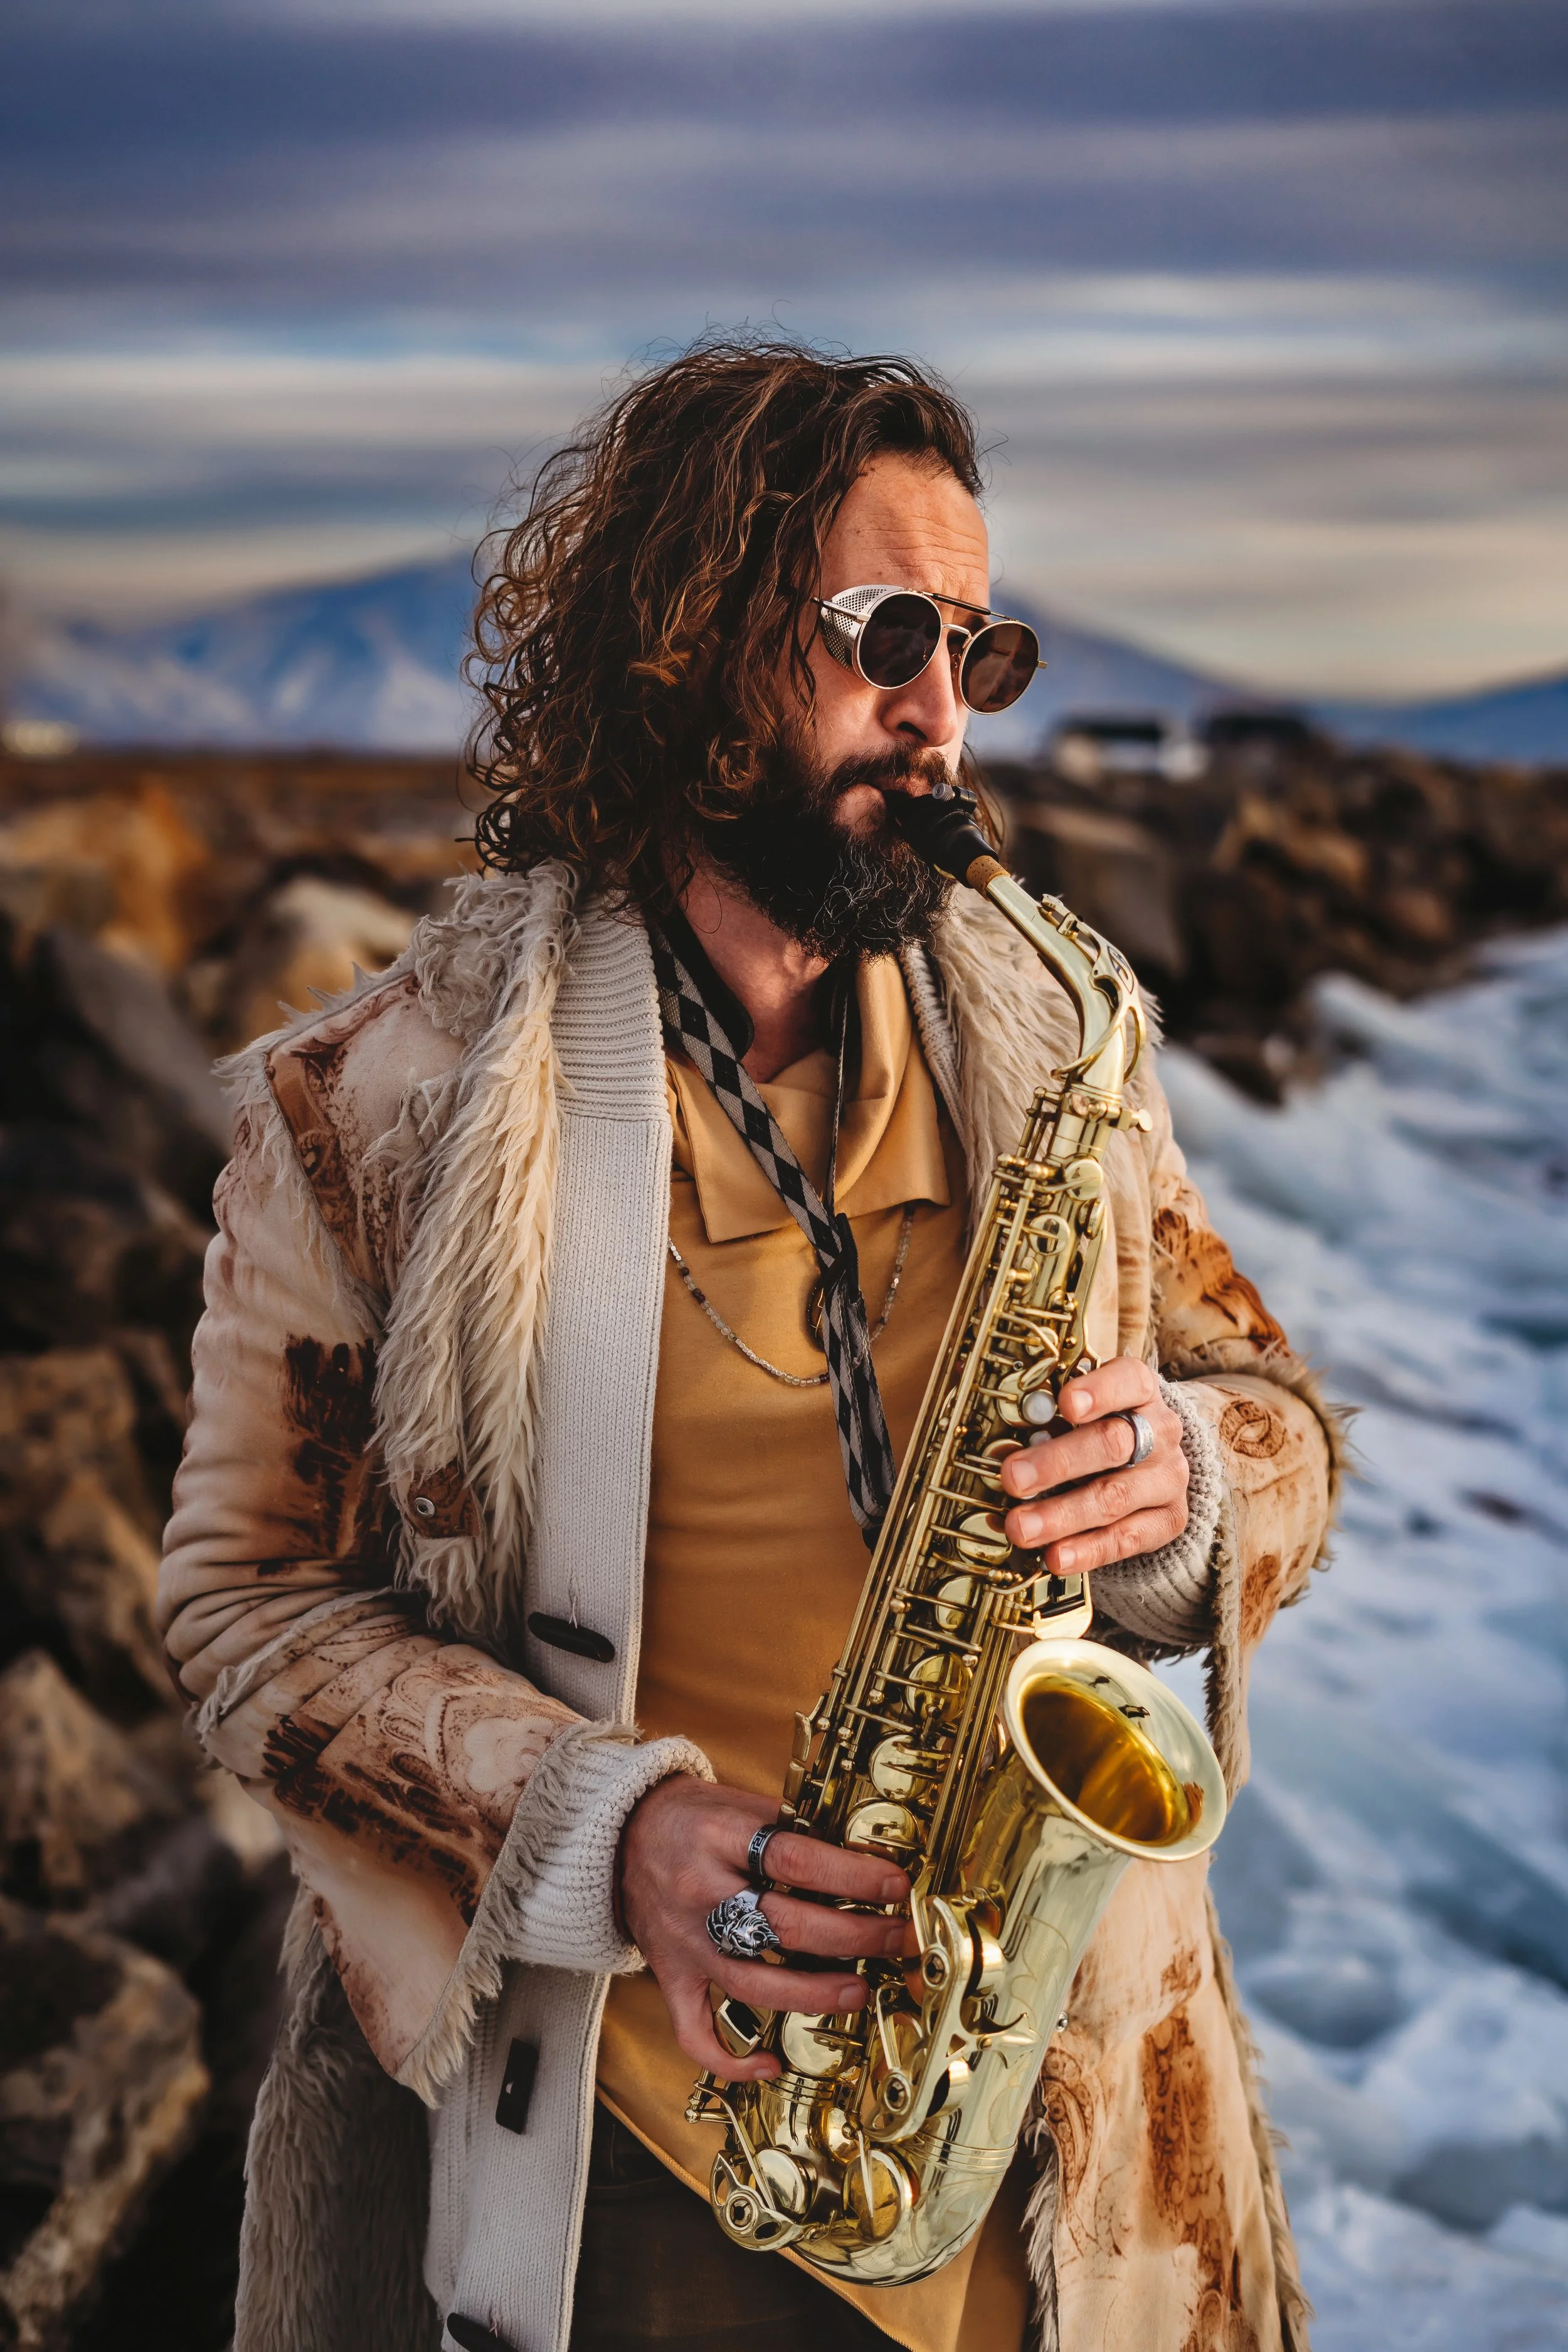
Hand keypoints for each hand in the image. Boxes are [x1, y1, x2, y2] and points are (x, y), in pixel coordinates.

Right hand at [617, 1776, 908, 2083]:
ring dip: (813, 1994)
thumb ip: (792, 1829)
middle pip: (785, 1925)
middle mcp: (700, 1891)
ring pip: (752, 1983)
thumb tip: (863, 1854)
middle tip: (894, 1938)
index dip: (852, 1875)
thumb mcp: (740, 1803)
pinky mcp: (671, 1975)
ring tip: (858, 1991)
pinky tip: (772, 2062)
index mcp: (720, 1837)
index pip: (796, 1859)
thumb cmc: (691, 1817)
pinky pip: (695, 2031)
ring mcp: (683, 1940)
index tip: (895, 1885)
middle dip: (853, 1935)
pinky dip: (732, 2058)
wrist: (619, 1835)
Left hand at [999, 1355, 1187, 1571]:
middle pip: (1113, 1444)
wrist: (1154, 1467)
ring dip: (1061, 1514)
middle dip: (1058, 1462)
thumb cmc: (1101, 1430)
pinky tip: (1055, 1556)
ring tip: (1020, 1527)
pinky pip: (1126, 1538)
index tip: (1066, 1404)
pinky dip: (1087, 1550)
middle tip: (1012, 1478)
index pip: (1128, 1382)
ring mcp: (1168, 1478)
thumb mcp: (1080, 1415)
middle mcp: (1161, 1432)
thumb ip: (1048, 1423)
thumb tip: (1002, 1449)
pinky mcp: (1168, 1521)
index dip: (1099, 1391)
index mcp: (1140, 1391)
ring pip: (1115, 1496)